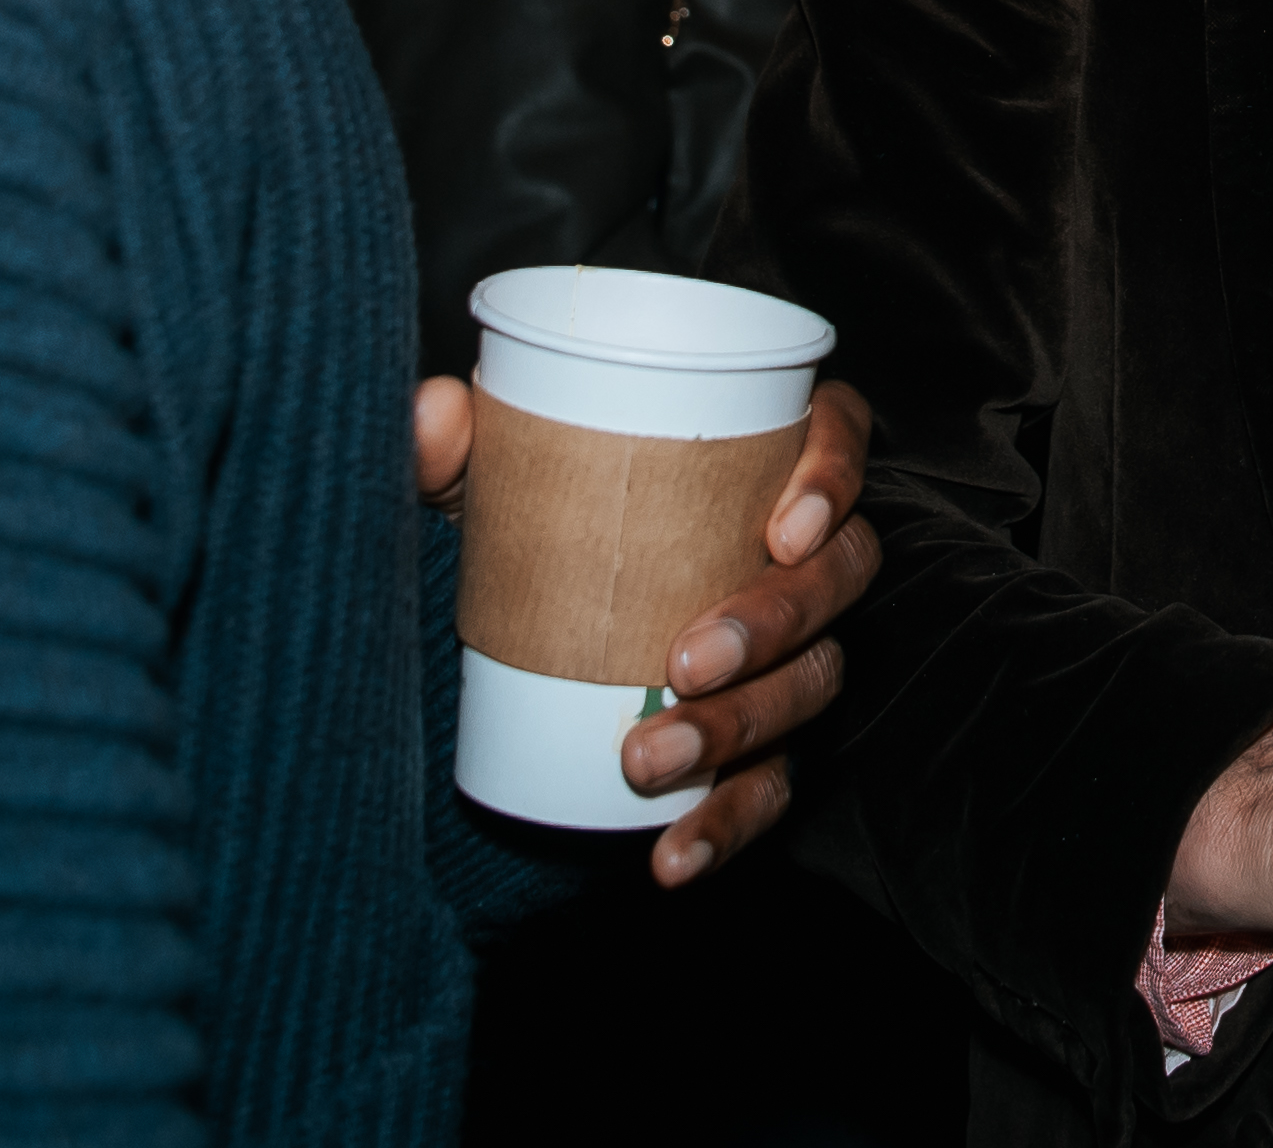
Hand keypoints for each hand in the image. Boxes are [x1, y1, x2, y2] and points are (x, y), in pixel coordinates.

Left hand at [411, 373, 881, 885]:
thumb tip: (433, 414)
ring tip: (646, 759)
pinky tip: (671, 857)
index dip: (833, 476)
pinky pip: (773, 788)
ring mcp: (787, 652)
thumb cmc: (528, 525)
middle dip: (774, 623)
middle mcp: (792, 553)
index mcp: (752, 459)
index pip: (839, 436)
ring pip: (814, 684)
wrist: (506, 643)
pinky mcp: (759, 742)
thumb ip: (450, 447)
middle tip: (684, 661)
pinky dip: (726, 826)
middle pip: (838, 575)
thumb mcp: (482, 483)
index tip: (781, 528)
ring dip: (740, 729)